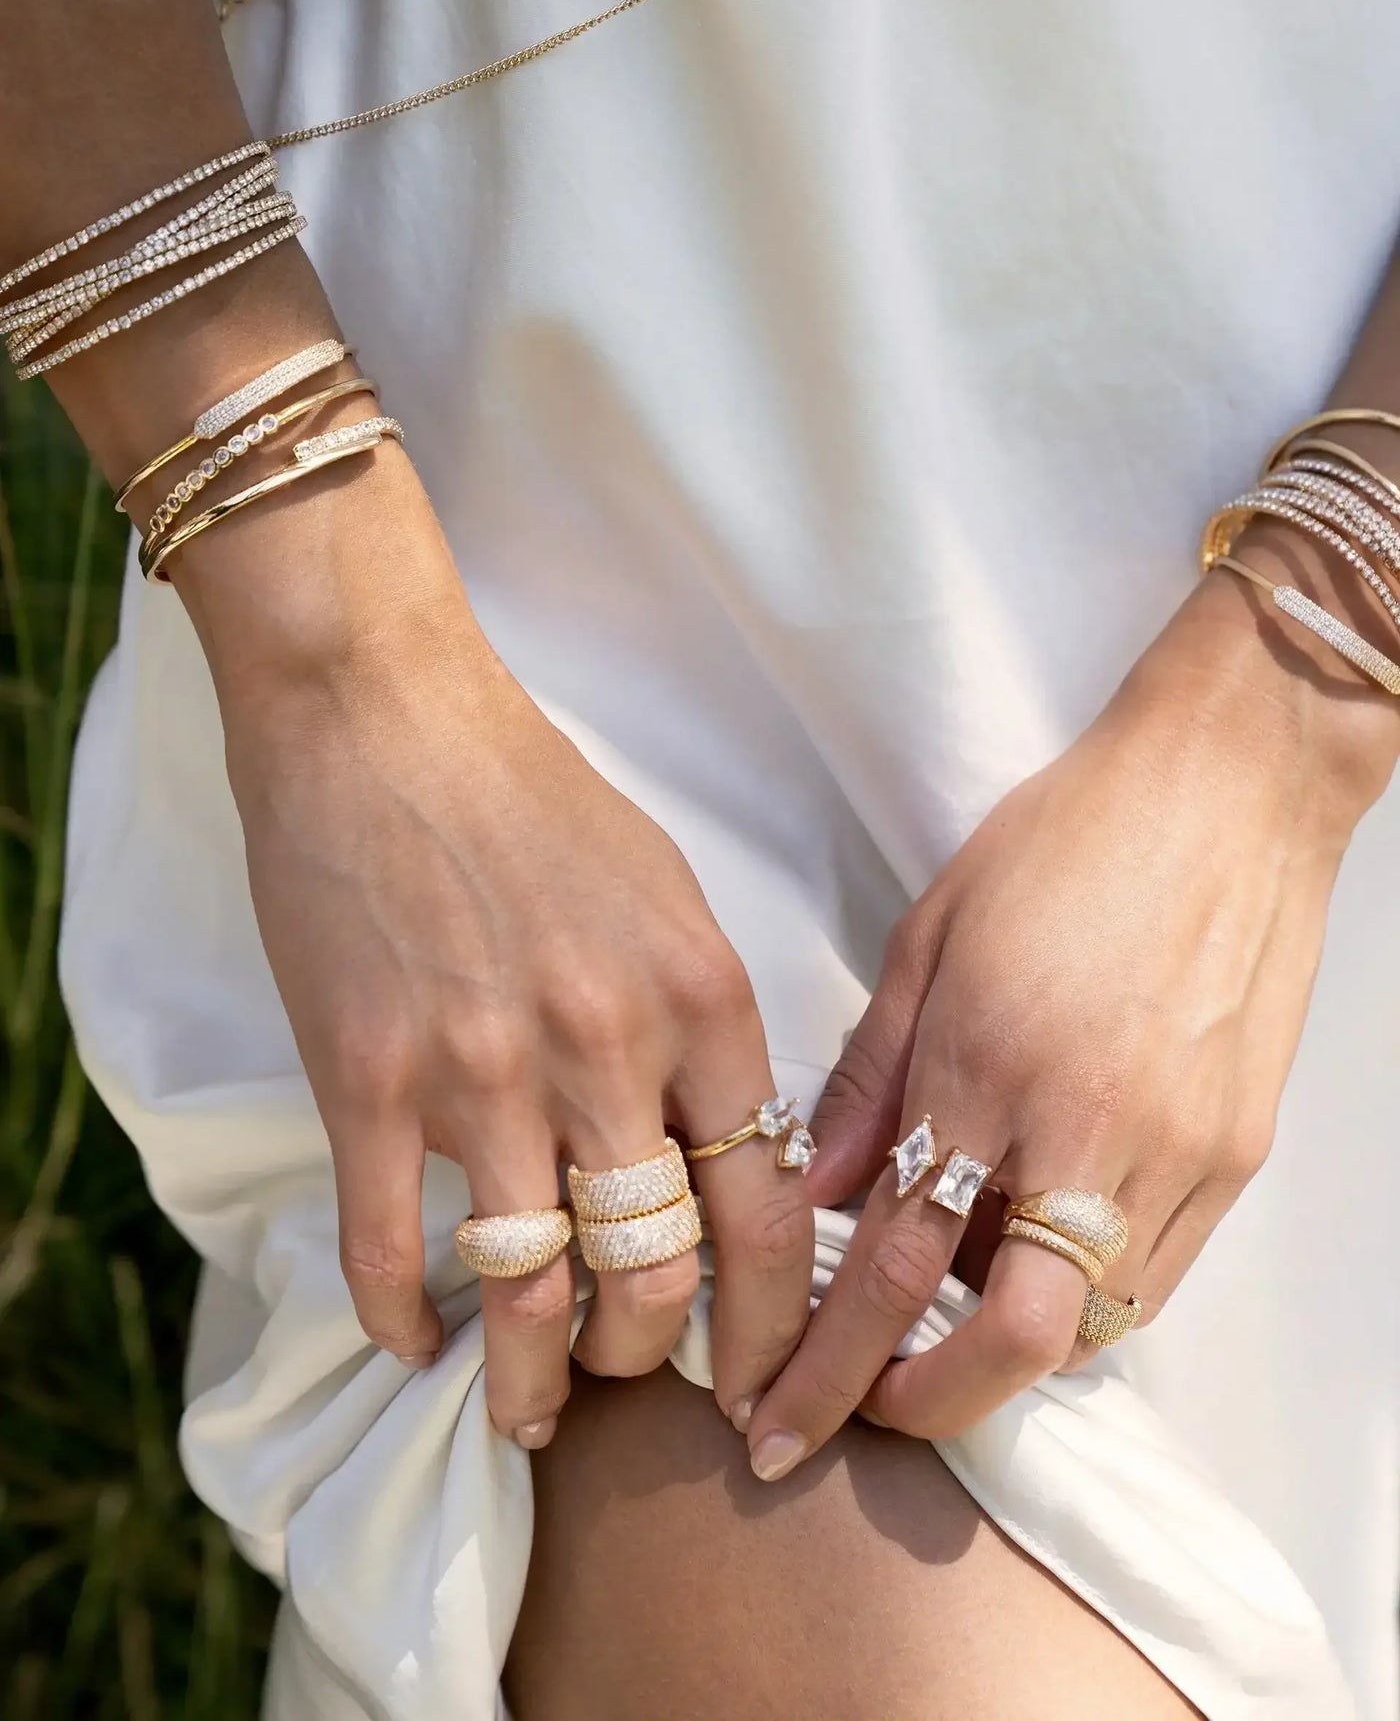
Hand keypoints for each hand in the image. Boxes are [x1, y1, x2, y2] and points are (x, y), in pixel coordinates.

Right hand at [208, 512, 811, 1449]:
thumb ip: (702, 1027)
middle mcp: (606, 1048)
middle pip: (659, 1275)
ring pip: (530, 1290)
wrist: (384, 714)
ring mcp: (482, 1071)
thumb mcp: (667, 895)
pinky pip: (392, 1249)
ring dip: (533, 1379)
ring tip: (528, 1410)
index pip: (771, 1213)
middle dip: (651, 1359)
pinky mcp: (367, 1078)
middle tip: (626, 1378)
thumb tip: (720, 1154)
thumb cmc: (533, 797)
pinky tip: (418, 1344)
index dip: (775, 1328)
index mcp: (702, 1000)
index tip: (760, 1385)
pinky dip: (405, 1323)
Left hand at [744, 574, 1395, 1478]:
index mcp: (988, 1064)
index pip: (896, 1260)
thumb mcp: (933, 933)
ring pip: (1089, 1324)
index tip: (779, 1415)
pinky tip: (1029, 1261)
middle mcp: (1089, 1128)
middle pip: (1011, 1339)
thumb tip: (815, 1188)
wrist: (1227, 788)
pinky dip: (1079, 1299)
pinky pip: (1152, 1277)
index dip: (827, 1359)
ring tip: (935, 1326)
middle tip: (858, 1410)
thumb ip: (871, 1073)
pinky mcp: (1238, 1153)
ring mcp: (1180, 1150)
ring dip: (1000, 1355)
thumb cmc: (1066, 840)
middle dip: (920, 1404)